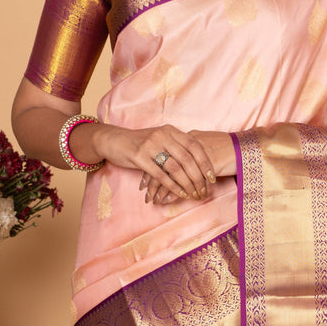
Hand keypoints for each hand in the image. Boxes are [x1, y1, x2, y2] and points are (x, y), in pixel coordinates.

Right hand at [87, 123, 221, 205]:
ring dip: (187, 184)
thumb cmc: (140, 142)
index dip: (205, 162)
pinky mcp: (139, 157)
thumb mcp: (160, 139)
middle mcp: (162, 135)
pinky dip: (173, 186)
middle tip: (204, 191)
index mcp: (171, 130)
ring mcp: (150, 146)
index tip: (212, 177)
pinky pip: (160, 175)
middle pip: (187, 159)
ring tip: (194, 195)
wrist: (114, 140)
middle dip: (198, 178)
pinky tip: (180, 194)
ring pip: (175, 168)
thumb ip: (176, 147)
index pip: (194, 145)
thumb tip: (198, 164)